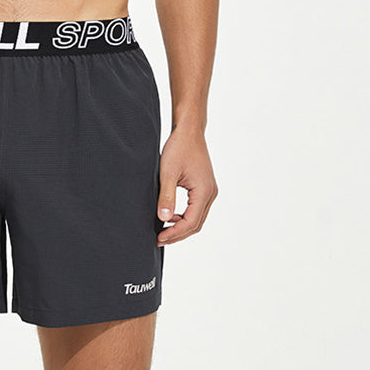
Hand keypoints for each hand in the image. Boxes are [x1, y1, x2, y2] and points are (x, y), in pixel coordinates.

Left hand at [156, 125, 217, 244]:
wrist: (188, 130)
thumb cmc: (178, 147)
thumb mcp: (168, 172)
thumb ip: (166, 197)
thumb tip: (163, 219)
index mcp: (204, 191)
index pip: (191, 222)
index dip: (175, 233)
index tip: (159, 238)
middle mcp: (211, 193)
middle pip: (196, 224)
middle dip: (178, 234)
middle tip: (159, 239)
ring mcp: (209, 190)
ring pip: (197, 218)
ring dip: (181, 226)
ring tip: (163, 229)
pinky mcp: (205, 187)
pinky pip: (196, 208)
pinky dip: (184, 216)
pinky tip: (170, 215)